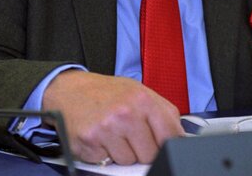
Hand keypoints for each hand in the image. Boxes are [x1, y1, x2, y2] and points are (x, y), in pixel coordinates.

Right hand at [42, 71, 183, 164]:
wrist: (70, 90)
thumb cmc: (106, 92)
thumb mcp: (138, 92)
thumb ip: (162, 113)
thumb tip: (181, 137)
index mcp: (143, 99)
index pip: (170, 136)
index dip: (167, 144)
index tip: (162, 144)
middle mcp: (126, 113)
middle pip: (150, 154)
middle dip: (142, 149)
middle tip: (129, 134)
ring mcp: (107, 129)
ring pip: (129, 161)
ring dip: (122, 152)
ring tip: (113, 133)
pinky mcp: (90, 143)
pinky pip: (108, 162)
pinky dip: (104, 154)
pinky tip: (100, 137)